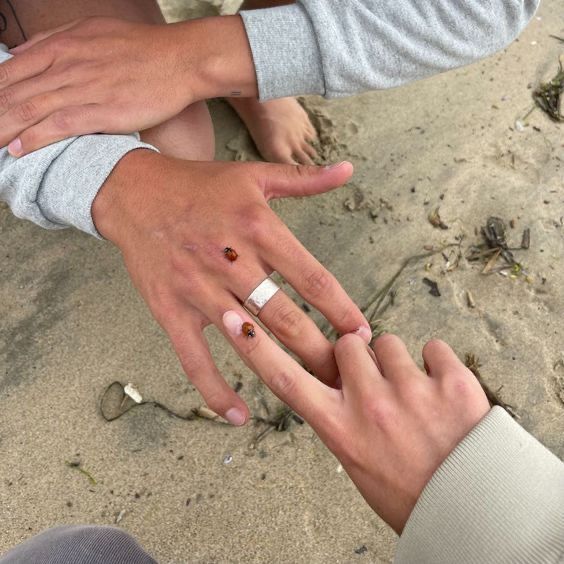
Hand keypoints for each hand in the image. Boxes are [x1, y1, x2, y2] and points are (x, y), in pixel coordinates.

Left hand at [0, 15, 255, 155]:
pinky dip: (33, 138)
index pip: (10, 71)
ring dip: (2, 129)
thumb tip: (26, 52)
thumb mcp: (93, 31)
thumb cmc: (142, 49)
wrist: (179, 60)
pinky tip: (18, 150)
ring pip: (28, 110)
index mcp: (61, 46)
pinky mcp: (100, 111)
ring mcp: (81, 88)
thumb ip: (57, 41)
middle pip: (12, 93)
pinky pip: (57, 125)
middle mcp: (64, 65)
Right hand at [94, 151, 370, 425]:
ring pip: (249, 341)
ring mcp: (200, 291)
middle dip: (322, 351)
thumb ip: (304, 179)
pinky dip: (216, 390)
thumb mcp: (254, 174)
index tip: (364, 335)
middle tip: (350, 376)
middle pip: (286, 318)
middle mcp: (232, 263)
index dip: (342, 309)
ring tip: (314, 394)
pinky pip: (195, 359)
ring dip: (283, 372)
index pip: (312, 278)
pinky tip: (238, 416)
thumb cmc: (201, 185)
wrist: (134, 193)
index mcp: (259, 229)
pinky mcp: (172, 311)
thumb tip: (349, 169)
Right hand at [223, 314, 489, 532]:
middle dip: (358, 356)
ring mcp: (412, 391)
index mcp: (341, 429)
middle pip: (346, 346)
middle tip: (377, 381)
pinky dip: (436, 363)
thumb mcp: (356, 463)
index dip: (254, 346)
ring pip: (389, 342)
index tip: (233, 319)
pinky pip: (433, 346)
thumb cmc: (410, 495)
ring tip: (413, 393)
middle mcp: (370, 405)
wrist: (473, 512)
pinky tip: (440, 391)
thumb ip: (340, 420)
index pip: (284, 378)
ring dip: (398, 361)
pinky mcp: (451, 382)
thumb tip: (335, 386)